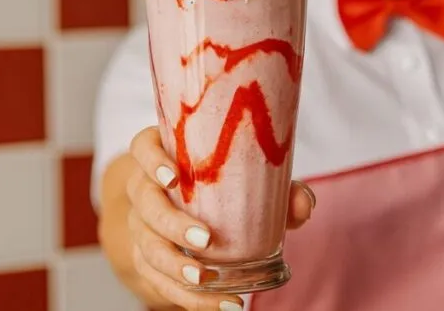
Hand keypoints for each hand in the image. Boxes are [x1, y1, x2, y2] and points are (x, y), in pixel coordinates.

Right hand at [126, 126, 315, 310]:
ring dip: (175, 265)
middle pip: (144, 201)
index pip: (143, 148)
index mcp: (163, 153)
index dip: (152, 161)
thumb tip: (304, 203)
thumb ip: (279, 188)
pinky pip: (158, 280)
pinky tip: (221, 303)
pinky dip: (188, 297)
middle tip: (204, 239)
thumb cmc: (225, 183)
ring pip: (146, 245)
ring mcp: (140, 224)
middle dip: (171, 223)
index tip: (174, 178)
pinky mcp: (146, 258)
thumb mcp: (250, 180)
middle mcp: (144, 187)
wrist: (192, 210)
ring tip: (205, 279)